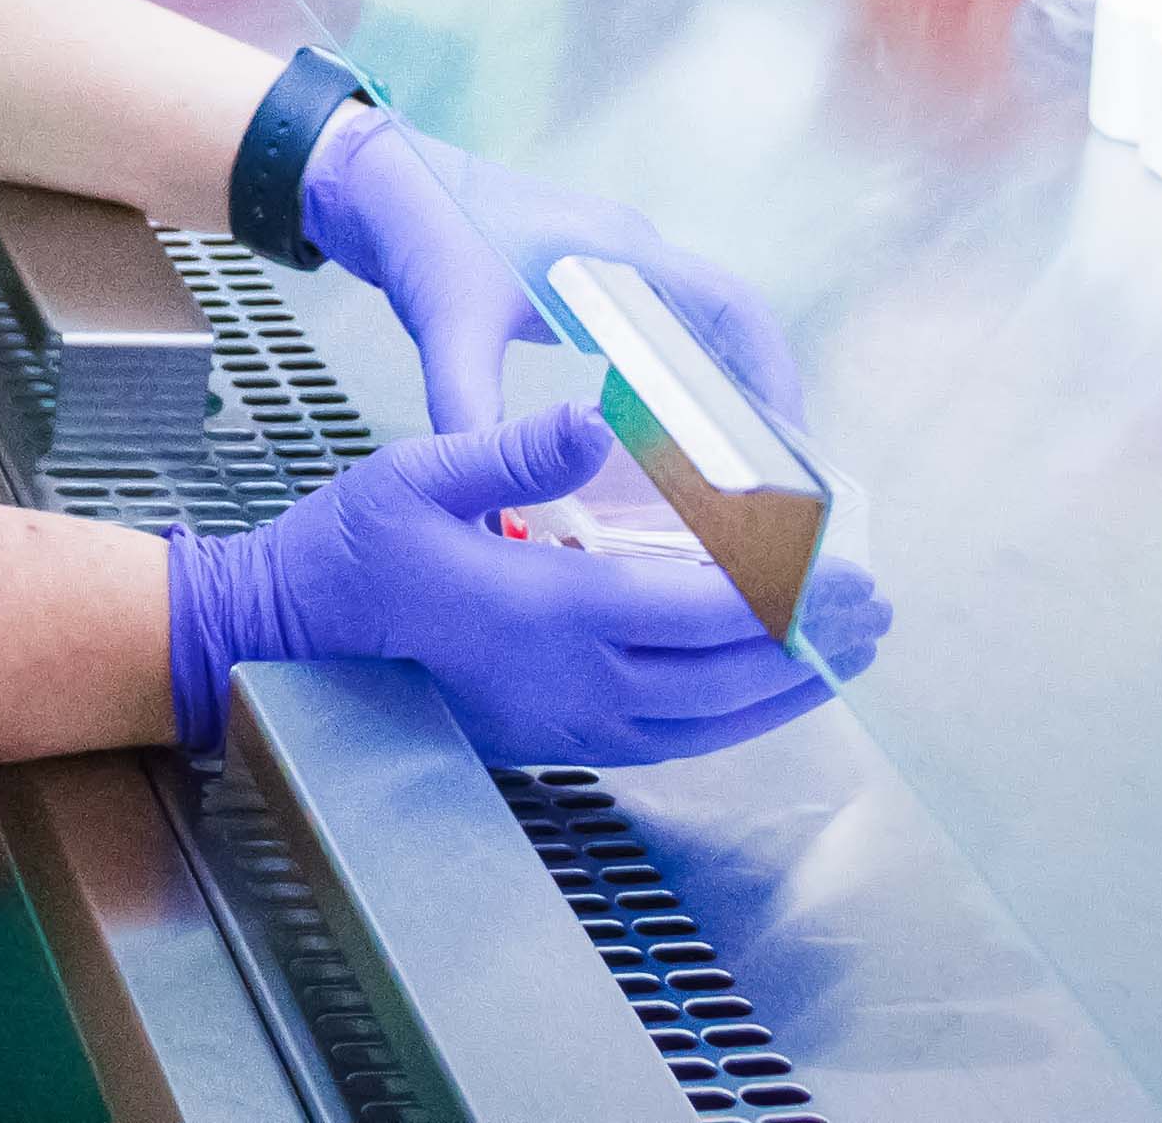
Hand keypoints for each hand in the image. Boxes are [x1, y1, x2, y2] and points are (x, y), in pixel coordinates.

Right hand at [162, 399, 889, 762]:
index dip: (791, 591)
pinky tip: (753, 697)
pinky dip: (732, 720)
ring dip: (786, 688)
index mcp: (552, 611)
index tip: (852, 568)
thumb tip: (595, 420)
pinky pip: (671, 742)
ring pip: (710, 719)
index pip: (706, 608)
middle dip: (814, 642)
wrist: (284, 642)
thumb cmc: (348, 553)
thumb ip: (515, 451)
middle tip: (877, 610)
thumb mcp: (417, 472)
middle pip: (729, 674)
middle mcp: (574, 683)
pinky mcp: (554, 741)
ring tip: (843, 655)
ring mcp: (567, 724)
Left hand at [301, 109, 803, 434]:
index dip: (769, 377)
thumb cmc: (420, 235)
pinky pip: (659, 325)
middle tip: (774, 477)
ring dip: (721, 386)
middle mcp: (632, 249)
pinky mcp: (586, 273)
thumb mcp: (446, 326)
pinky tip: (664, 432)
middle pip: (729, 322)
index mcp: (619, 251)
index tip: (786, 446)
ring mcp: (612, 258)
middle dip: (759, 395)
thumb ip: (467, 406)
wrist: (378, 181)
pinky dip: (677, 375)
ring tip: (735, 467)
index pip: (730, 310)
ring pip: (697, 325)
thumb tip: (486, 500)